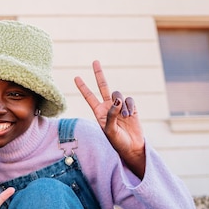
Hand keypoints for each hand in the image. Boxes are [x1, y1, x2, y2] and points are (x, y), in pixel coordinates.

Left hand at [74, 60, 145, 178]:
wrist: (132, 147)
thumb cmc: (118, 142)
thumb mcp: (110, 130)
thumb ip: (111, 115)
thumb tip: (116, 100)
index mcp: (99, 113)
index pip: (89, 97)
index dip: (83, 87)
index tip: (76, 77)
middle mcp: (108, 107)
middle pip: (103, 87)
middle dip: (99, 74)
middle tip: (95, 61)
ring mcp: (119, 106)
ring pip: (118, 94)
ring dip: (121, 105)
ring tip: (125, 117)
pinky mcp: (131, 107)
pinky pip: (129, 99)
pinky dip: (130, 106)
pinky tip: (130, 115)